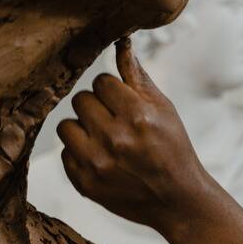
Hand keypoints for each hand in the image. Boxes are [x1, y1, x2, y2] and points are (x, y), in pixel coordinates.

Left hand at [56, 37, 213, 234]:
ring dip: (83, 129)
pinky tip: (102, 160)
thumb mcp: (164, 109)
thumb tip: (121, 43)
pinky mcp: (85, 184)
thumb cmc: (173, 148)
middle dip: (97, 108)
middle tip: (115, 122)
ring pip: (65, 126)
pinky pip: (65, 154)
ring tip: (104, 139)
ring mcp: (97, 163)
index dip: (113, 91)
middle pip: (81, 100)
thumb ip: (138, 77)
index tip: (125, 104)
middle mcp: (115, 138)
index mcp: (137, 115)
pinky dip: (80, 154)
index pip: (100, 81)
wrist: (177, 200)